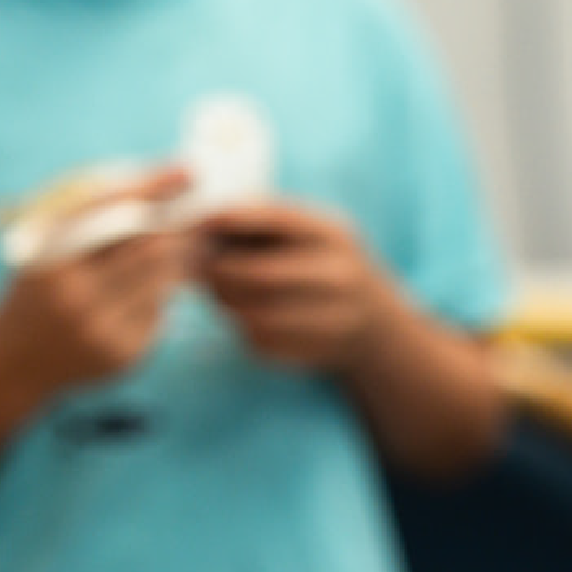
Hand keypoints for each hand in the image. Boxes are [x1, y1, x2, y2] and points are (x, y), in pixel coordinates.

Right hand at [0, 170, 194, 397]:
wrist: (10, 362)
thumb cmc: (36, 287)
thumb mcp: (42, 246)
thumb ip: (88, 217)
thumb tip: (158, 188)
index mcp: (48, 257)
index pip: (108, 209)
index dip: (151, 187)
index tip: (188, 171)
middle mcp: (73, 295)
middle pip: (150, 247)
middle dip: (178, 227)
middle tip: (198, 213)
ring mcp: (100, 329)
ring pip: (164, 280)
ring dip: (180, 259)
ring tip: (186, 245)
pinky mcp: (123, 354)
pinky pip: (161, 312)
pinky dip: (164, 294)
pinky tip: (159, 287)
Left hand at [196, 201, 399, 372]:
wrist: (374, 322)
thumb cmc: (324, 263)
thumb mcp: (311, 231)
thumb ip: (264, 221)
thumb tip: (201, 222)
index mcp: (334, 235)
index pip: (275, 219)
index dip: (230, 219)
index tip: (199, 221)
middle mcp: (340, 277)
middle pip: (258, 275)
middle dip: (218, 270)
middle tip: (197, 264)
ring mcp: (333, 319)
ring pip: (253, 314)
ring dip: (225, 301)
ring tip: (219, 287)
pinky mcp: (315, 352)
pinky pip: (259, 340)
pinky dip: (241, 326)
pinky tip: (246, 312)